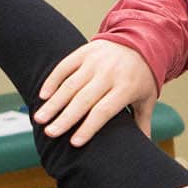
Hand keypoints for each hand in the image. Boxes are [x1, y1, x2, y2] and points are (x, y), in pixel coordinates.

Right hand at [35, 40, 157, 144]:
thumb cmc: (142, 77)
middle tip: (50, 133)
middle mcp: (109, 74)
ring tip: (40, 119)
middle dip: (65, 118)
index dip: (89, 127)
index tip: (74, 143)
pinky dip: (52, 80)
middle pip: (84, 100)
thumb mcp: (147, 98)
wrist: (142, 41)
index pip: (104, 111)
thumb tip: (144, 146)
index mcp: (126, 88)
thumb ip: (142, 121)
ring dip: (53, 103)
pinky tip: (43, 96)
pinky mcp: (85, 52)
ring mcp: (95, 62)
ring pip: (70, 84)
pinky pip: (65, 66)